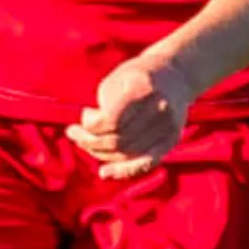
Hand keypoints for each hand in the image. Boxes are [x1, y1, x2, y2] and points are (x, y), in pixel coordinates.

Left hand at [66, 55, 195, 179]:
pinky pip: (146, 162)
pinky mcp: (172, 140)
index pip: (112, 120)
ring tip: (84, 143)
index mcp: (143, 88)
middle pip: (119, 140)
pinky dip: (124, 170)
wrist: (175, 75)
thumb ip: (104, 106)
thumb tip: (88, 133)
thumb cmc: (136, 75)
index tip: (85, 114)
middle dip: (90, 141)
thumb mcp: (116, 80)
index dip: (91, 124)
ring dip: (100, 153)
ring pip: (128, 153)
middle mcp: (160, 110)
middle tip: (73, 133)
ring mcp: (169, 127)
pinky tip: (105, 173)